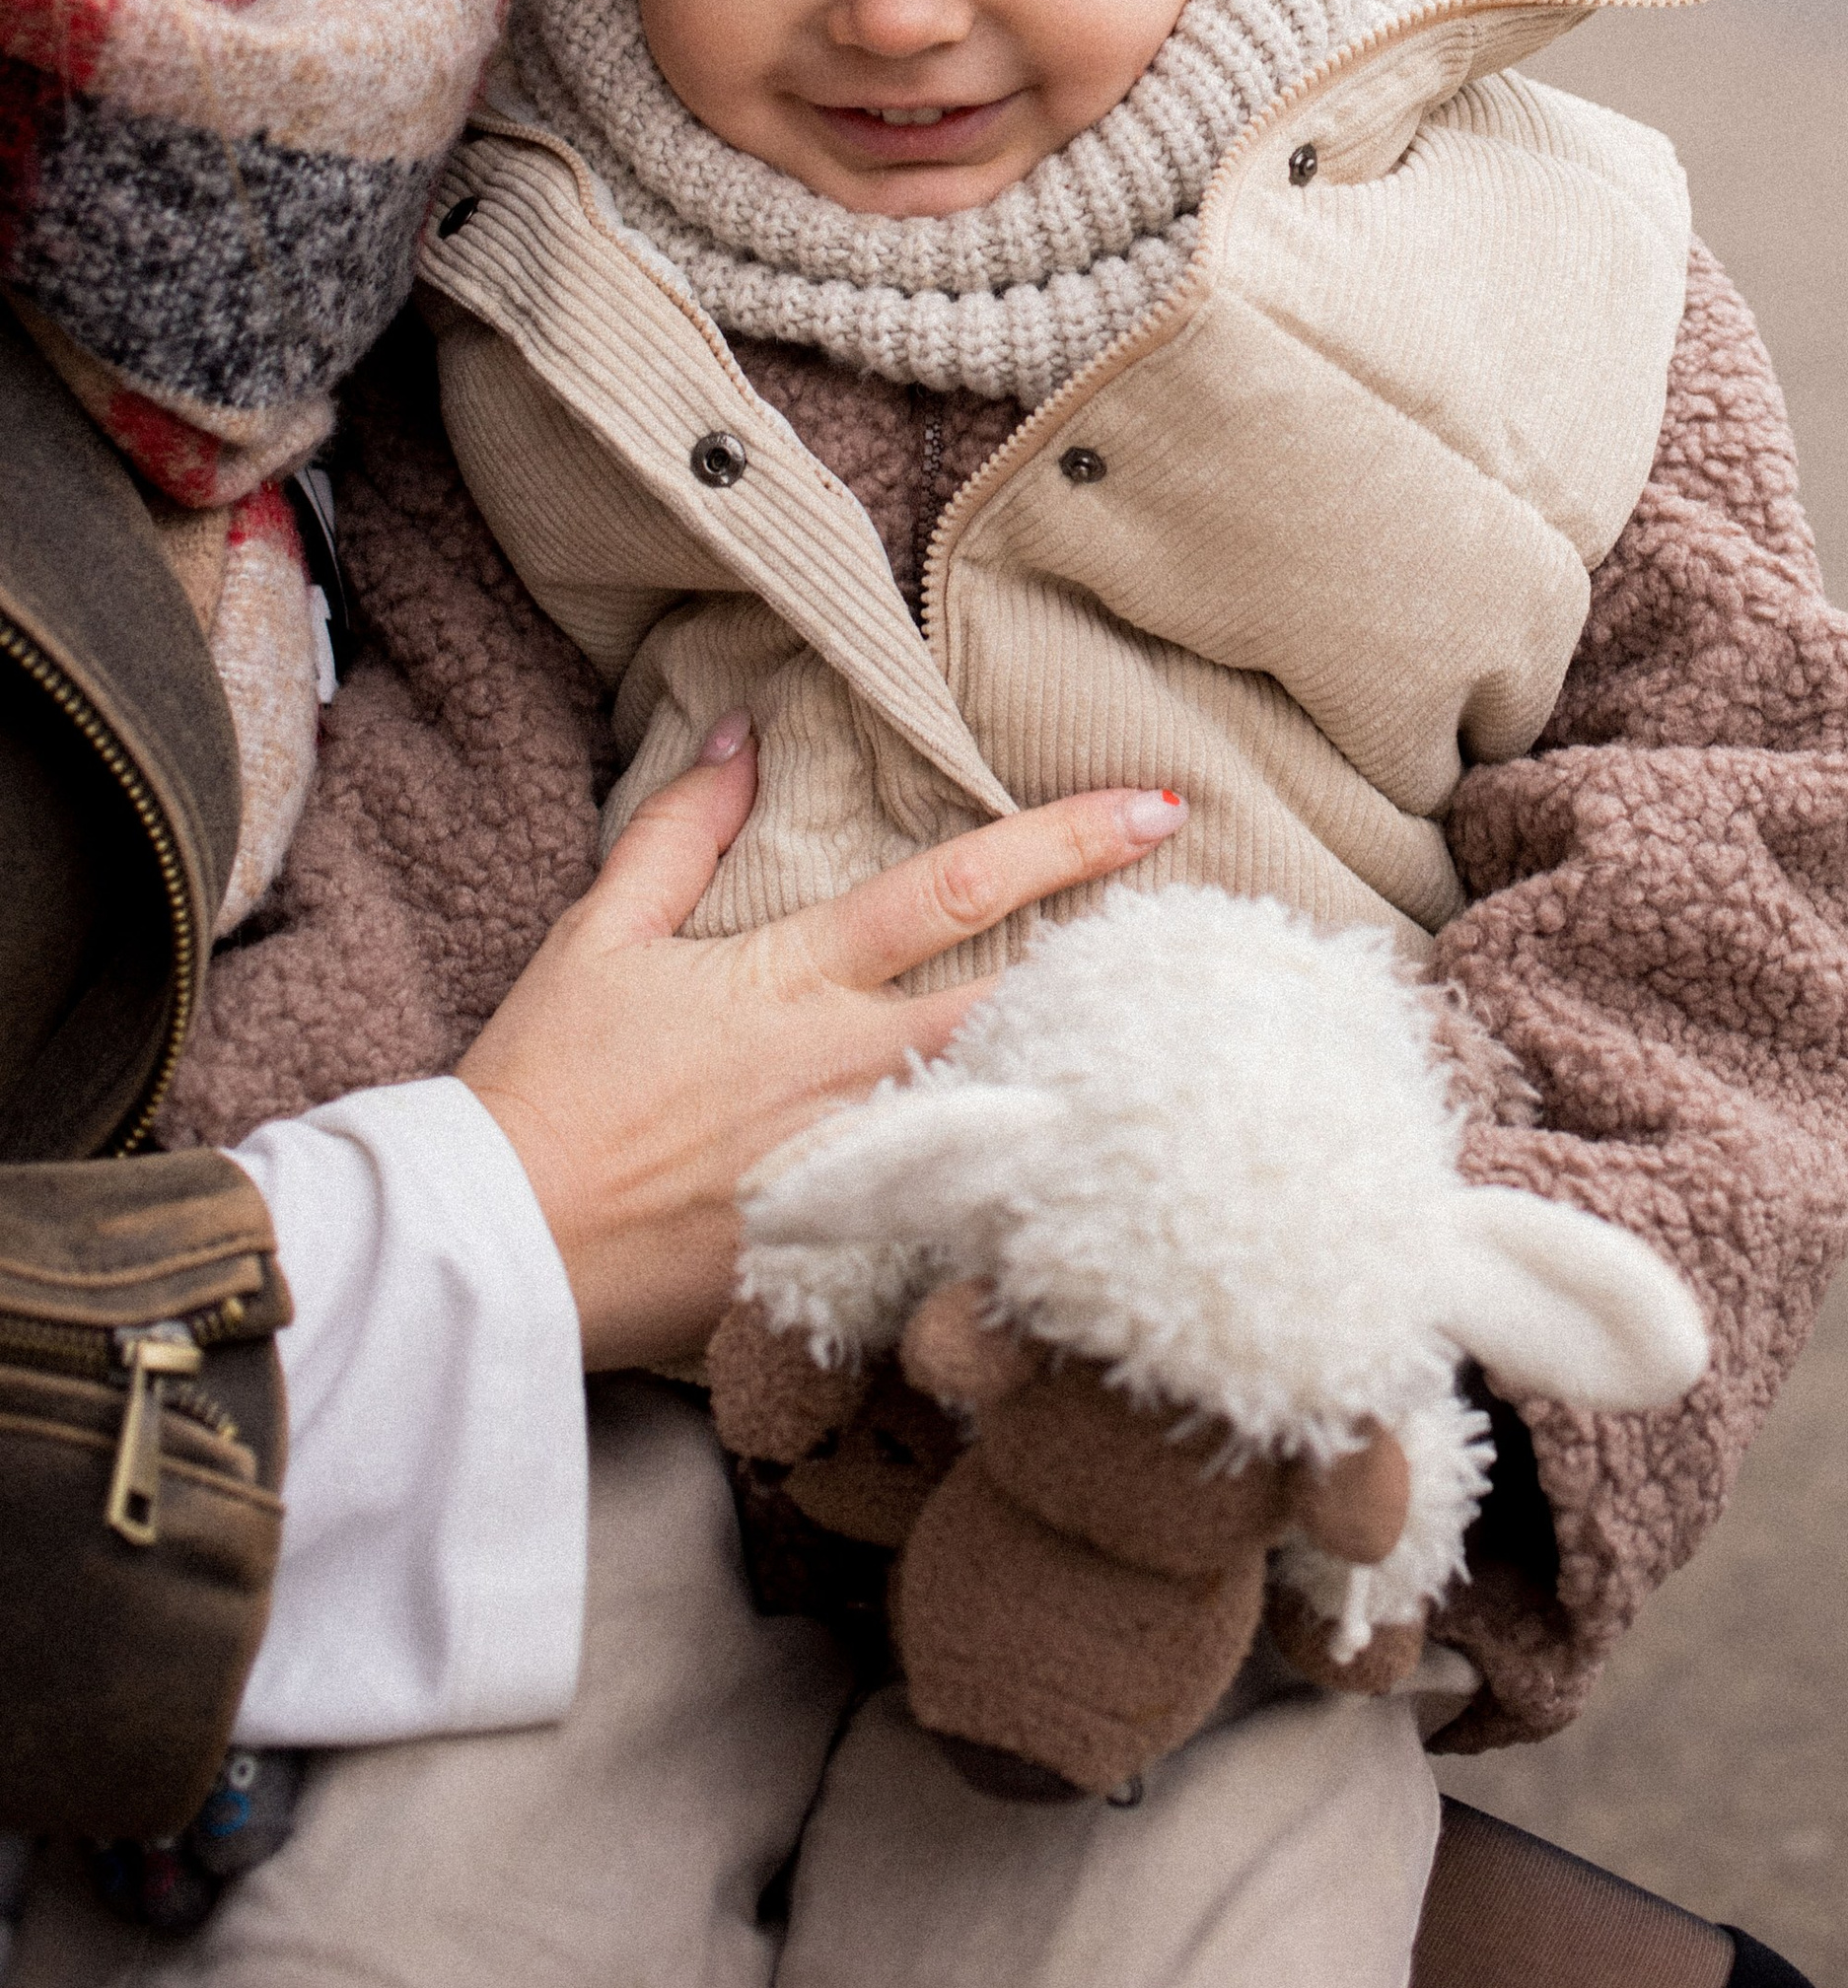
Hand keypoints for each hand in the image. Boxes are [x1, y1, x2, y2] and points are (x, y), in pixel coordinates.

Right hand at [458, 725, 1184, 1369]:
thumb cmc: (543, 1086)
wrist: (494, 1248)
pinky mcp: (848, 1257)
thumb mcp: (602, 935)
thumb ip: (681, 831)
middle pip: (1021, 1005)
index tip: (1152, 806)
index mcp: (797, 980)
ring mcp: (860, 1170)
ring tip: (1187, 1054)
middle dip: (1122, 968)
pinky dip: (1031, 1194)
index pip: (955, 890)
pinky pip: (964, 1218)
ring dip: (1095, 1077)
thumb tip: (742, 730)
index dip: (1063, 841)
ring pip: (1012, 1113)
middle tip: (1214, 941)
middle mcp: (848, 1070)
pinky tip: (1100, 1186)